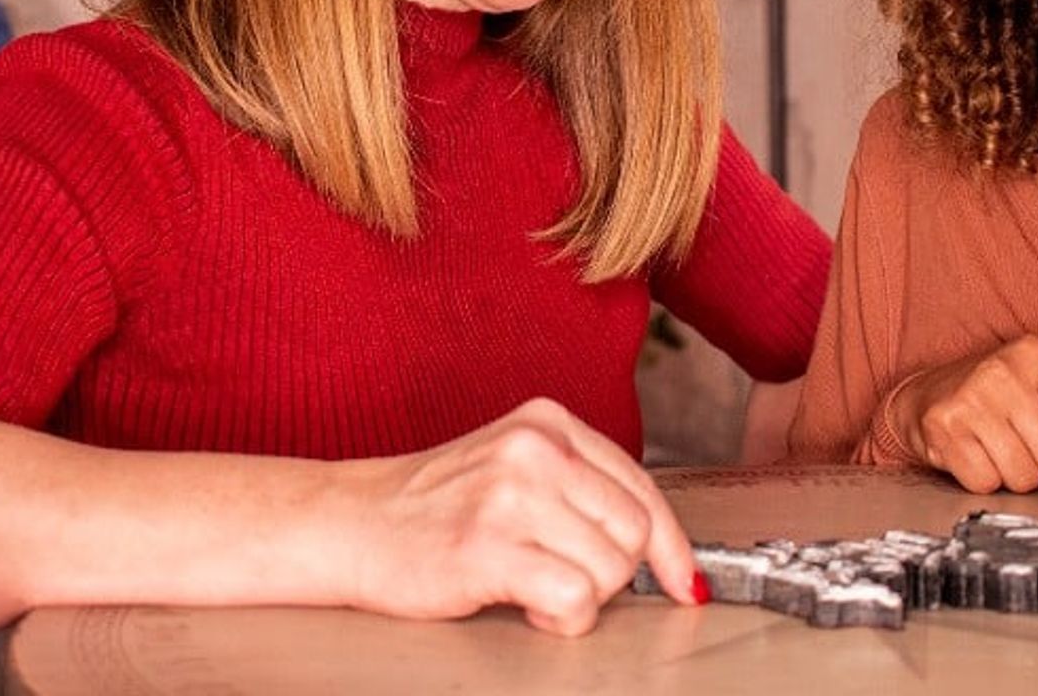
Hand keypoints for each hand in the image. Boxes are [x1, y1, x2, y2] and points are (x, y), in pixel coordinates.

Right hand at [341, 398, 698, 635]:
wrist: (352, 522)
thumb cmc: (437, 505)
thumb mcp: (516, 466)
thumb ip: (580, 488)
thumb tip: (657, 546)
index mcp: (550, 422)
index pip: (641, 486)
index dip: (671, 544)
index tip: (685, 581)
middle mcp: (536, 448)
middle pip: (634, 531)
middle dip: (613, 573)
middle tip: (566, 578)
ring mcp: (511, 493)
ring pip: (609, 570)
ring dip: (581, 597)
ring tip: (533, 584)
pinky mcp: (487, 546)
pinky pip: (573, 600)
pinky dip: (559, 617)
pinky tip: (525, 601)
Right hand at [884, 335, 1037, 508]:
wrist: (928, 394)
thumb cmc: (1002, 401)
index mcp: (1037, 355)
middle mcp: (1002, 370)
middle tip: (1023, 442)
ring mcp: (969, 397)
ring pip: (1022, 477)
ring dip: (1015, 474)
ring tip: (998, 446)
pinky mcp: (942, 426)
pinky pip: (986, 484)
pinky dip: (984, 479)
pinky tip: (974, 454)